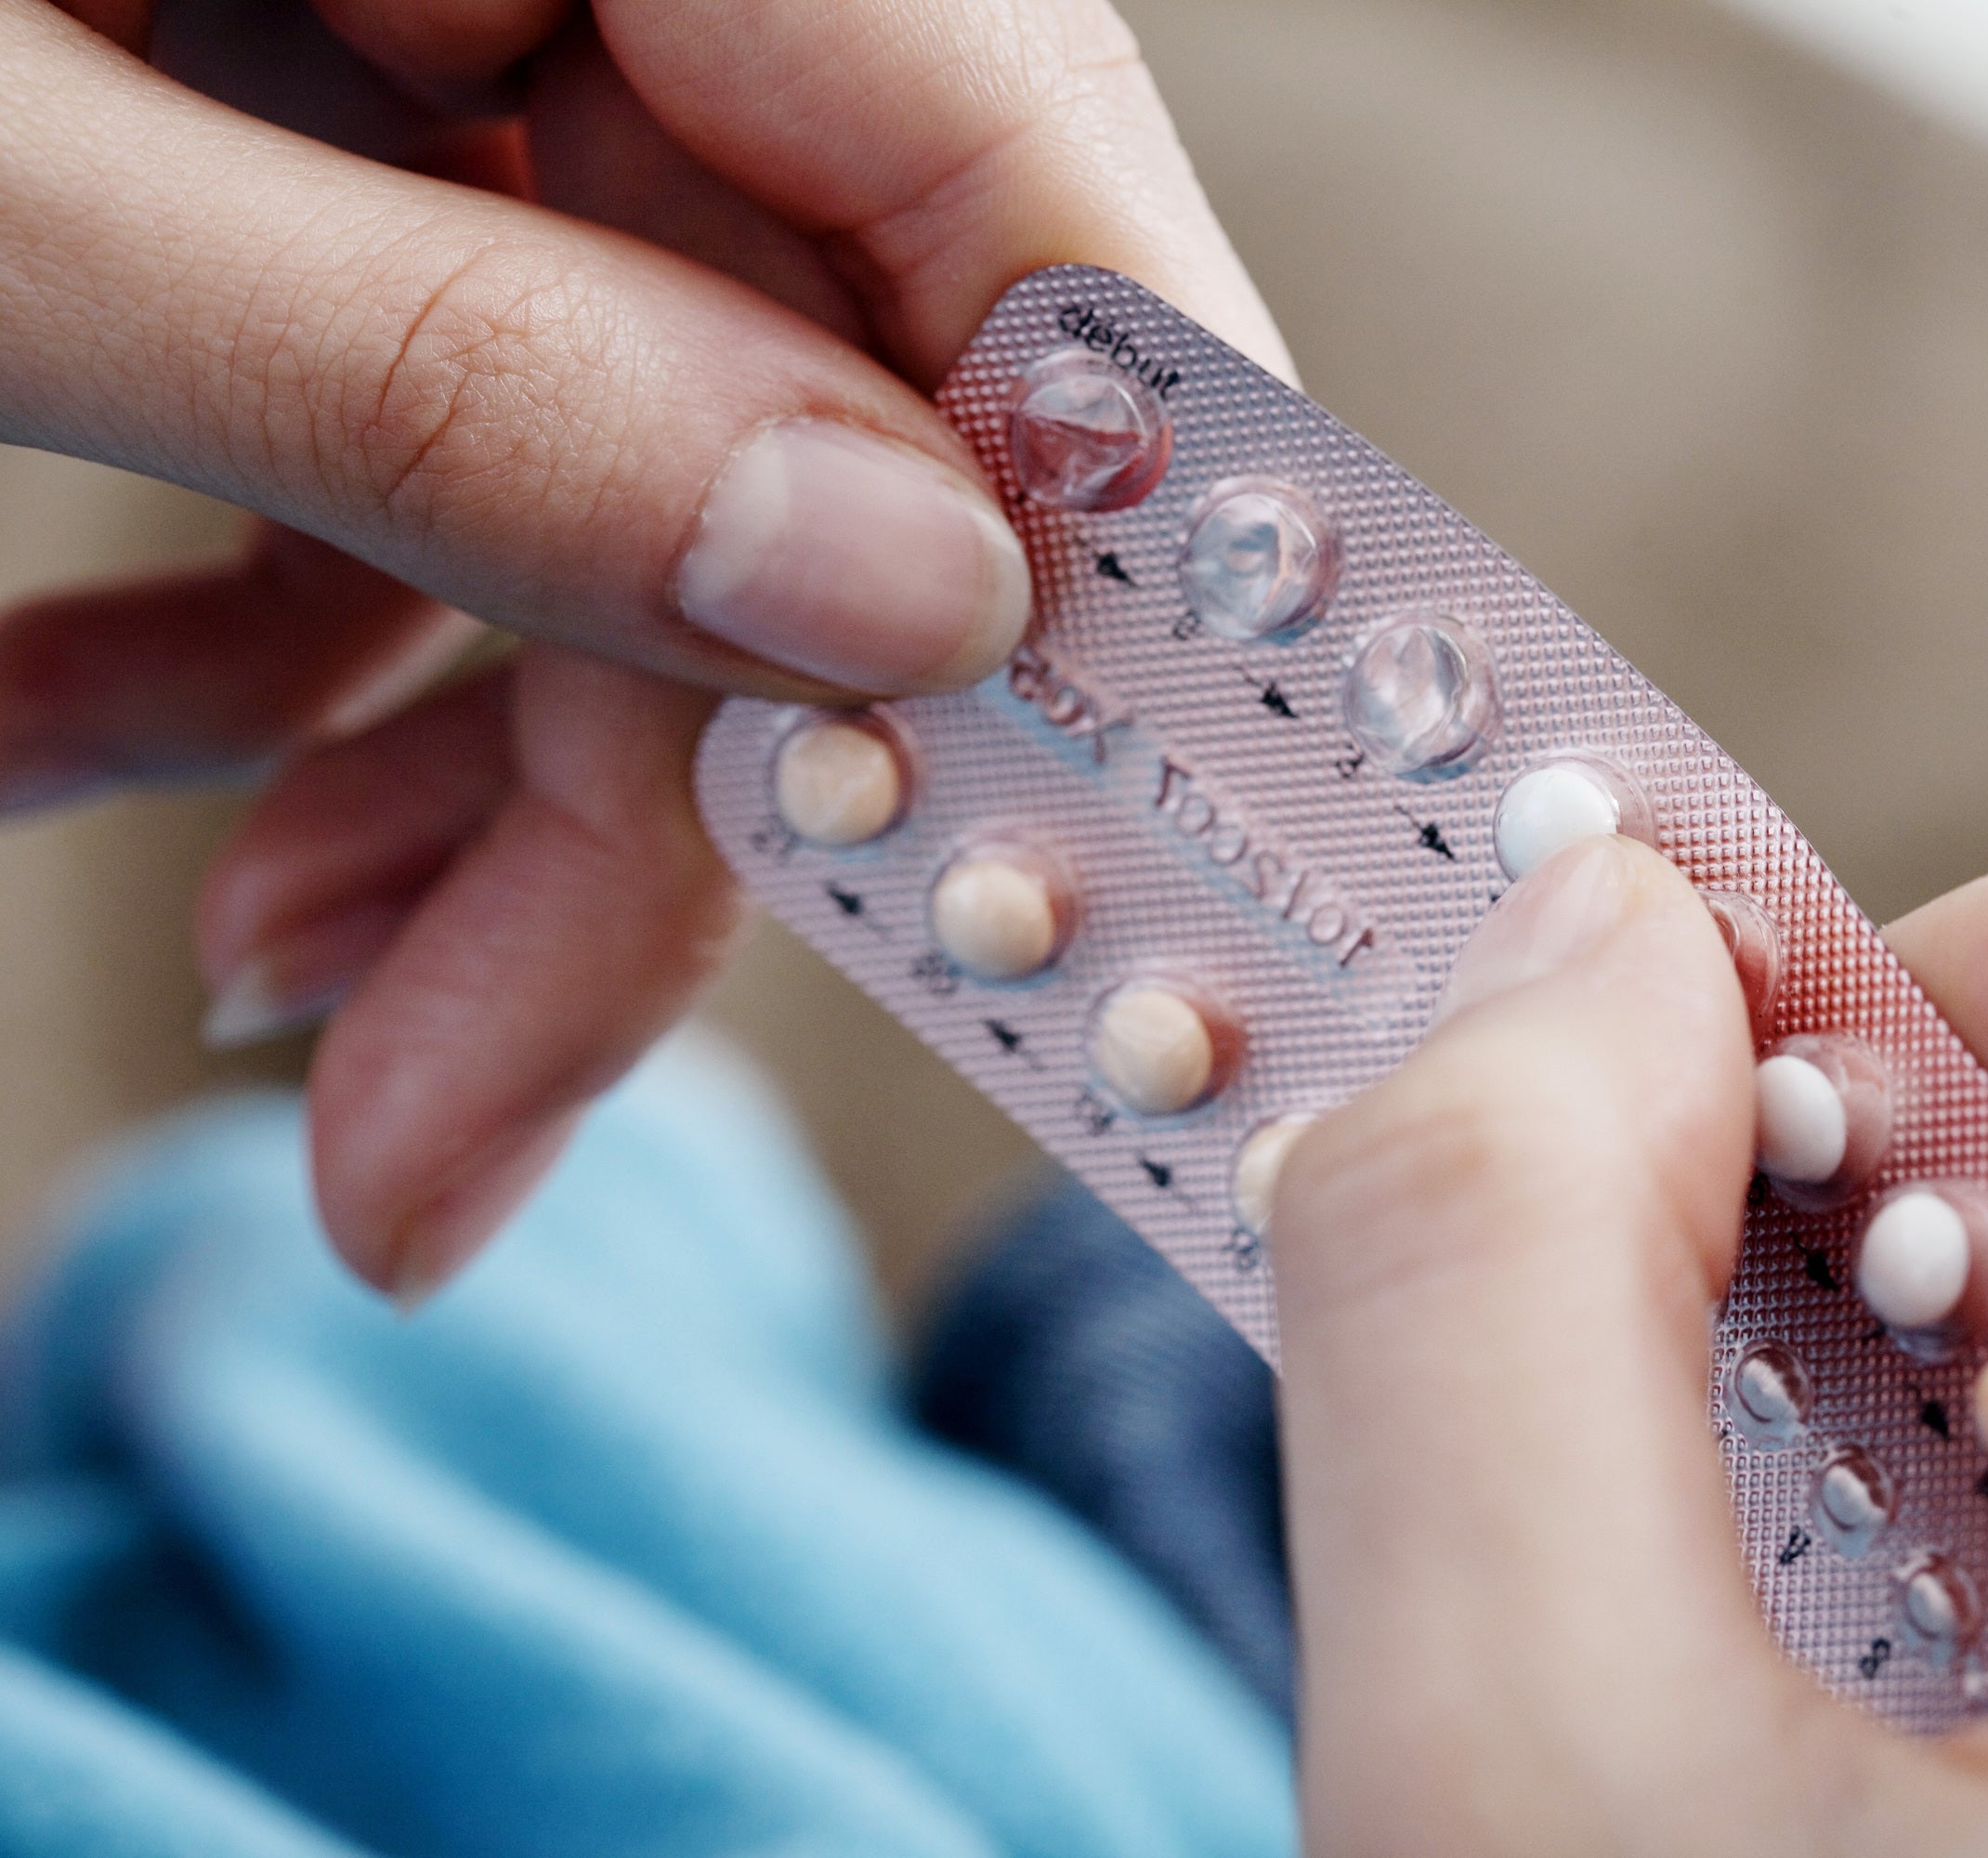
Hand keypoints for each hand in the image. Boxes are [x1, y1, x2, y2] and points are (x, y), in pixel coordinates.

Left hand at [0, 0, 1282, 1296]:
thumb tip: (902, 604)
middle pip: (827, 405)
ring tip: (279, 977)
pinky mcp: (333, 133)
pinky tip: (108, 751)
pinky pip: (431, 416)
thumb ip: (447, 378)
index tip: (1074, 898)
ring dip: (468, 766)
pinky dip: (294, 632)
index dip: (1094, 562)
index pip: (1024, 195)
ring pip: (632, 467)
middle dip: (664, 798)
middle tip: (469, 1126)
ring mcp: (469, 32)